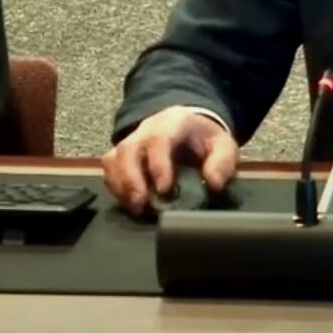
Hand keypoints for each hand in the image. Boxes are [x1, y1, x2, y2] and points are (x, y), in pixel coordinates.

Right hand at [101, 106, 238, 216]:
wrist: (189, 125)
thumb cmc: (204, 138)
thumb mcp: (223, 145)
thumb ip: (222, 163)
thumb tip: (213, 184)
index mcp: (172, 124)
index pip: (158, 140)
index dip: (158, 165)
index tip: (164, 190)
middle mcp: (145, 130)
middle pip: (128, 150)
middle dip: (131, 179)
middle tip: (141, 205)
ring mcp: (131, 141)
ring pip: (113, 159)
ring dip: (120, 186)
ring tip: (134, 208)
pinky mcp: (121, 154)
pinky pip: (109, 168)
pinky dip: (114, 186)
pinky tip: (127, 202)